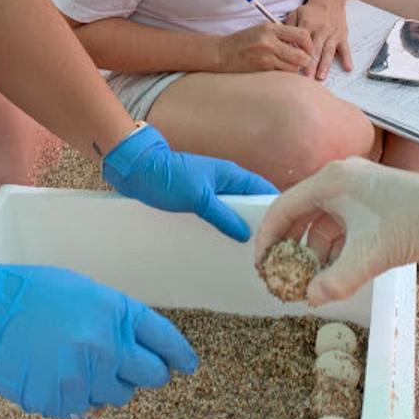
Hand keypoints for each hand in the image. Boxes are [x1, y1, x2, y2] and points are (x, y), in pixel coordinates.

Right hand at [0, 264, 197, 418]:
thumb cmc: (30, 295)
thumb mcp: (84, 291)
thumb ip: (115, 319)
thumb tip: (137, 346)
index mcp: (115, 313)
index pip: (165, 339)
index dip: (179, 353)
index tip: (187, 363)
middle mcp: (106, 348)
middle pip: (150, 375)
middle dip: (146, 372)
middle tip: (128, 365)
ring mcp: (83, 378)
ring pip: (117, 395)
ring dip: (107, 383)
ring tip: (77, 360)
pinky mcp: (60, 401)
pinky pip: (83, 407)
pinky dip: (75, 395)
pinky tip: (55, 372)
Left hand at [103, 125, 278, 240]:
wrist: (137, 169)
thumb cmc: (167, 176)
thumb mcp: (198, 198)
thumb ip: (222, 215)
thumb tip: (245, 233)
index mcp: (231, 175)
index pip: (262, 190)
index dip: (273, 207)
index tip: (281, 229)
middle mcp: (224, 182)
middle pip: (249, 203)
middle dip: (256, 222)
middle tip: (263, 246)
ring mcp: (210, 191)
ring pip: (232, 211)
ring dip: (237, 226)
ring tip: (243, 249)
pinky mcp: (197, 199)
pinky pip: (215, 214)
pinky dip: (220, 226)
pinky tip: (219, 242)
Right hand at [217, 22, 313, 73]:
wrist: (222, 53)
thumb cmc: (243, 41)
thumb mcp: (262, 30)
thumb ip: (281, 35)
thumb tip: (301, 45)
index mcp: (271, 28)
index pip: (301, 35)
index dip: (309, 44)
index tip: (308, 49)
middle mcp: (270, 42)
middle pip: (301, 55)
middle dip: (305, 60)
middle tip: (304, 61)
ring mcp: (266, 57)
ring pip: (293, 67)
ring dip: (294, 68)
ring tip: (288, 65)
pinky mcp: (262, 69)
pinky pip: (282, 74)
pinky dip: (284, 73)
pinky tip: (279, 70)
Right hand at [254, 158, 418, 304]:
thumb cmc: (417, 221)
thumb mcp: (373, 255)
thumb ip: (337, 280)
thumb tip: (310, 300)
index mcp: (331, 181)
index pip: (283, 208)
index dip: (267, 237)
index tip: (260, 265)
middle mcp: (339, 179)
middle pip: (299, 214)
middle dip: (288, 247)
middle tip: (278, 275)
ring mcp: (356, 189)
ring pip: (321, 222)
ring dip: (311, 250)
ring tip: (304, 280)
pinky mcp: (371, 201)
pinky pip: (340, 225)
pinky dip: (332, 247)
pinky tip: (331, 271)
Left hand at [285, 0, 351, 79]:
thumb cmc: (310, 10)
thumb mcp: (295, 13)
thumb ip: (288, 28)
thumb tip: (284, 45)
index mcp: (308, 24)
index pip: (302, 42)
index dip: (298, 54)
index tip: (294, 67)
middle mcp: (321, 29)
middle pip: (315, 50)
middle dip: (311, 65)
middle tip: (306, 79)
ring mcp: (333, 34)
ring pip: (328, 51)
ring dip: (325, 65)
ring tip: (321, 77)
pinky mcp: (342, 36)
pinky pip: (345, 48)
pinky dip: (347, 58)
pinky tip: (348, 68)